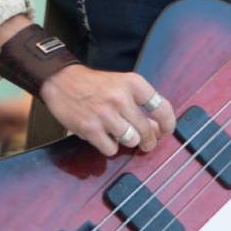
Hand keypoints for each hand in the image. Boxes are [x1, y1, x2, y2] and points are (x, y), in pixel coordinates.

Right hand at [40, 65, 175, 157]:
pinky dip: (110, 147)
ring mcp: (105, 114)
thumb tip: (157, 128)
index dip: (168, 123)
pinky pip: (111, 149)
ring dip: (128, 142)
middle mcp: (121, 98)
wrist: (62, 81)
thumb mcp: (122, 84)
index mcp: (133, 83)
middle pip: (146, 130)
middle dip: (149, 141)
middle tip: (147, 143)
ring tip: (122, 135)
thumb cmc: (96, 84)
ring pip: (131, 140)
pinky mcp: (90, 128)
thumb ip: (140, 103)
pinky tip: (105, 137)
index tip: (166, 131)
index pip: (161, 107)